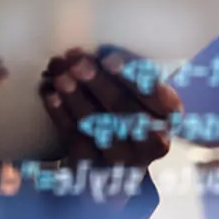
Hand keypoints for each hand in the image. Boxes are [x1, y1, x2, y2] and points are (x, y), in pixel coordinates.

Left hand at [39, 46, 182, 171]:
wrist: (117, 162)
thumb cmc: (127, 111)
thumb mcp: (137, 93)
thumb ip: (123, 74)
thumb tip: (91, 53)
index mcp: (168, 115)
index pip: (157, 96)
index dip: (132, 78)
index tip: (108, 60)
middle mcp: (152, 140)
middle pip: (125, 110)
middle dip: (98, 83)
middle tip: (78, 63)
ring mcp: (123, 157)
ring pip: (98, 126)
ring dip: (76, 98)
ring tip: (60, 75)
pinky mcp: (95, 166)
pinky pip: (77, 139)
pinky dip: (62, 115)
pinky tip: (50, 95)